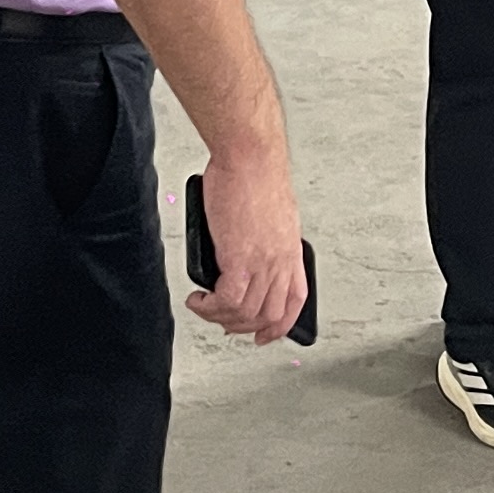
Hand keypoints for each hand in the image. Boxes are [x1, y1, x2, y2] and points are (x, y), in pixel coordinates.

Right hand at [186, 148, 308, 345]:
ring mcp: (263, 263)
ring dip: (221, 318)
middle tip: (221, 320)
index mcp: (291, 251)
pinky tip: (198, 298)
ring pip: (247, 313)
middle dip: (243, 326)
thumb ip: (265, 239)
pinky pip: (228, 300)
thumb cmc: (256, 174)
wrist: (250, 157)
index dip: (280, 326)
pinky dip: (210, 307)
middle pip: (269, 315)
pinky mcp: (240, 259)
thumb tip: (247, 251)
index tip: (264, 335)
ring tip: (204, 306)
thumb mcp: (272, 214)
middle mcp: (281, 261)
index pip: (295, 301)